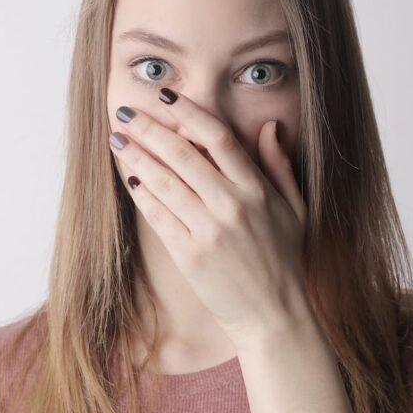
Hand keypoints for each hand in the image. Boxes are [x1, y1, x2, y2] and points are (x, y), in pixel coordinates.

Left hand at [108, 87, 309, 348]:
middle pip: (181, 154)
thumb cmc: (285, 260)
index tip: (166, 96)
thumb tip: (270, 126)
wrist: (275, 316)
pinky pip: (158, 216)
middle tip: (126, 111)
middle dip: (149, 128)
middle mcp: (231, 205)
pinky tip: (130, 178)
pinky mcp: (189, 255)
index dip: (188, 112)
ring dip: (136, 157)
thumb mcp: (294, 209)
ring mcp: (208, 231)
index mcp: (257, 190)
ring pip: (163, 182)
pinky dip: (142, 194)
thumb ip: (279, 166)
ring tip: (118, 140)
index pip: (218, 137)